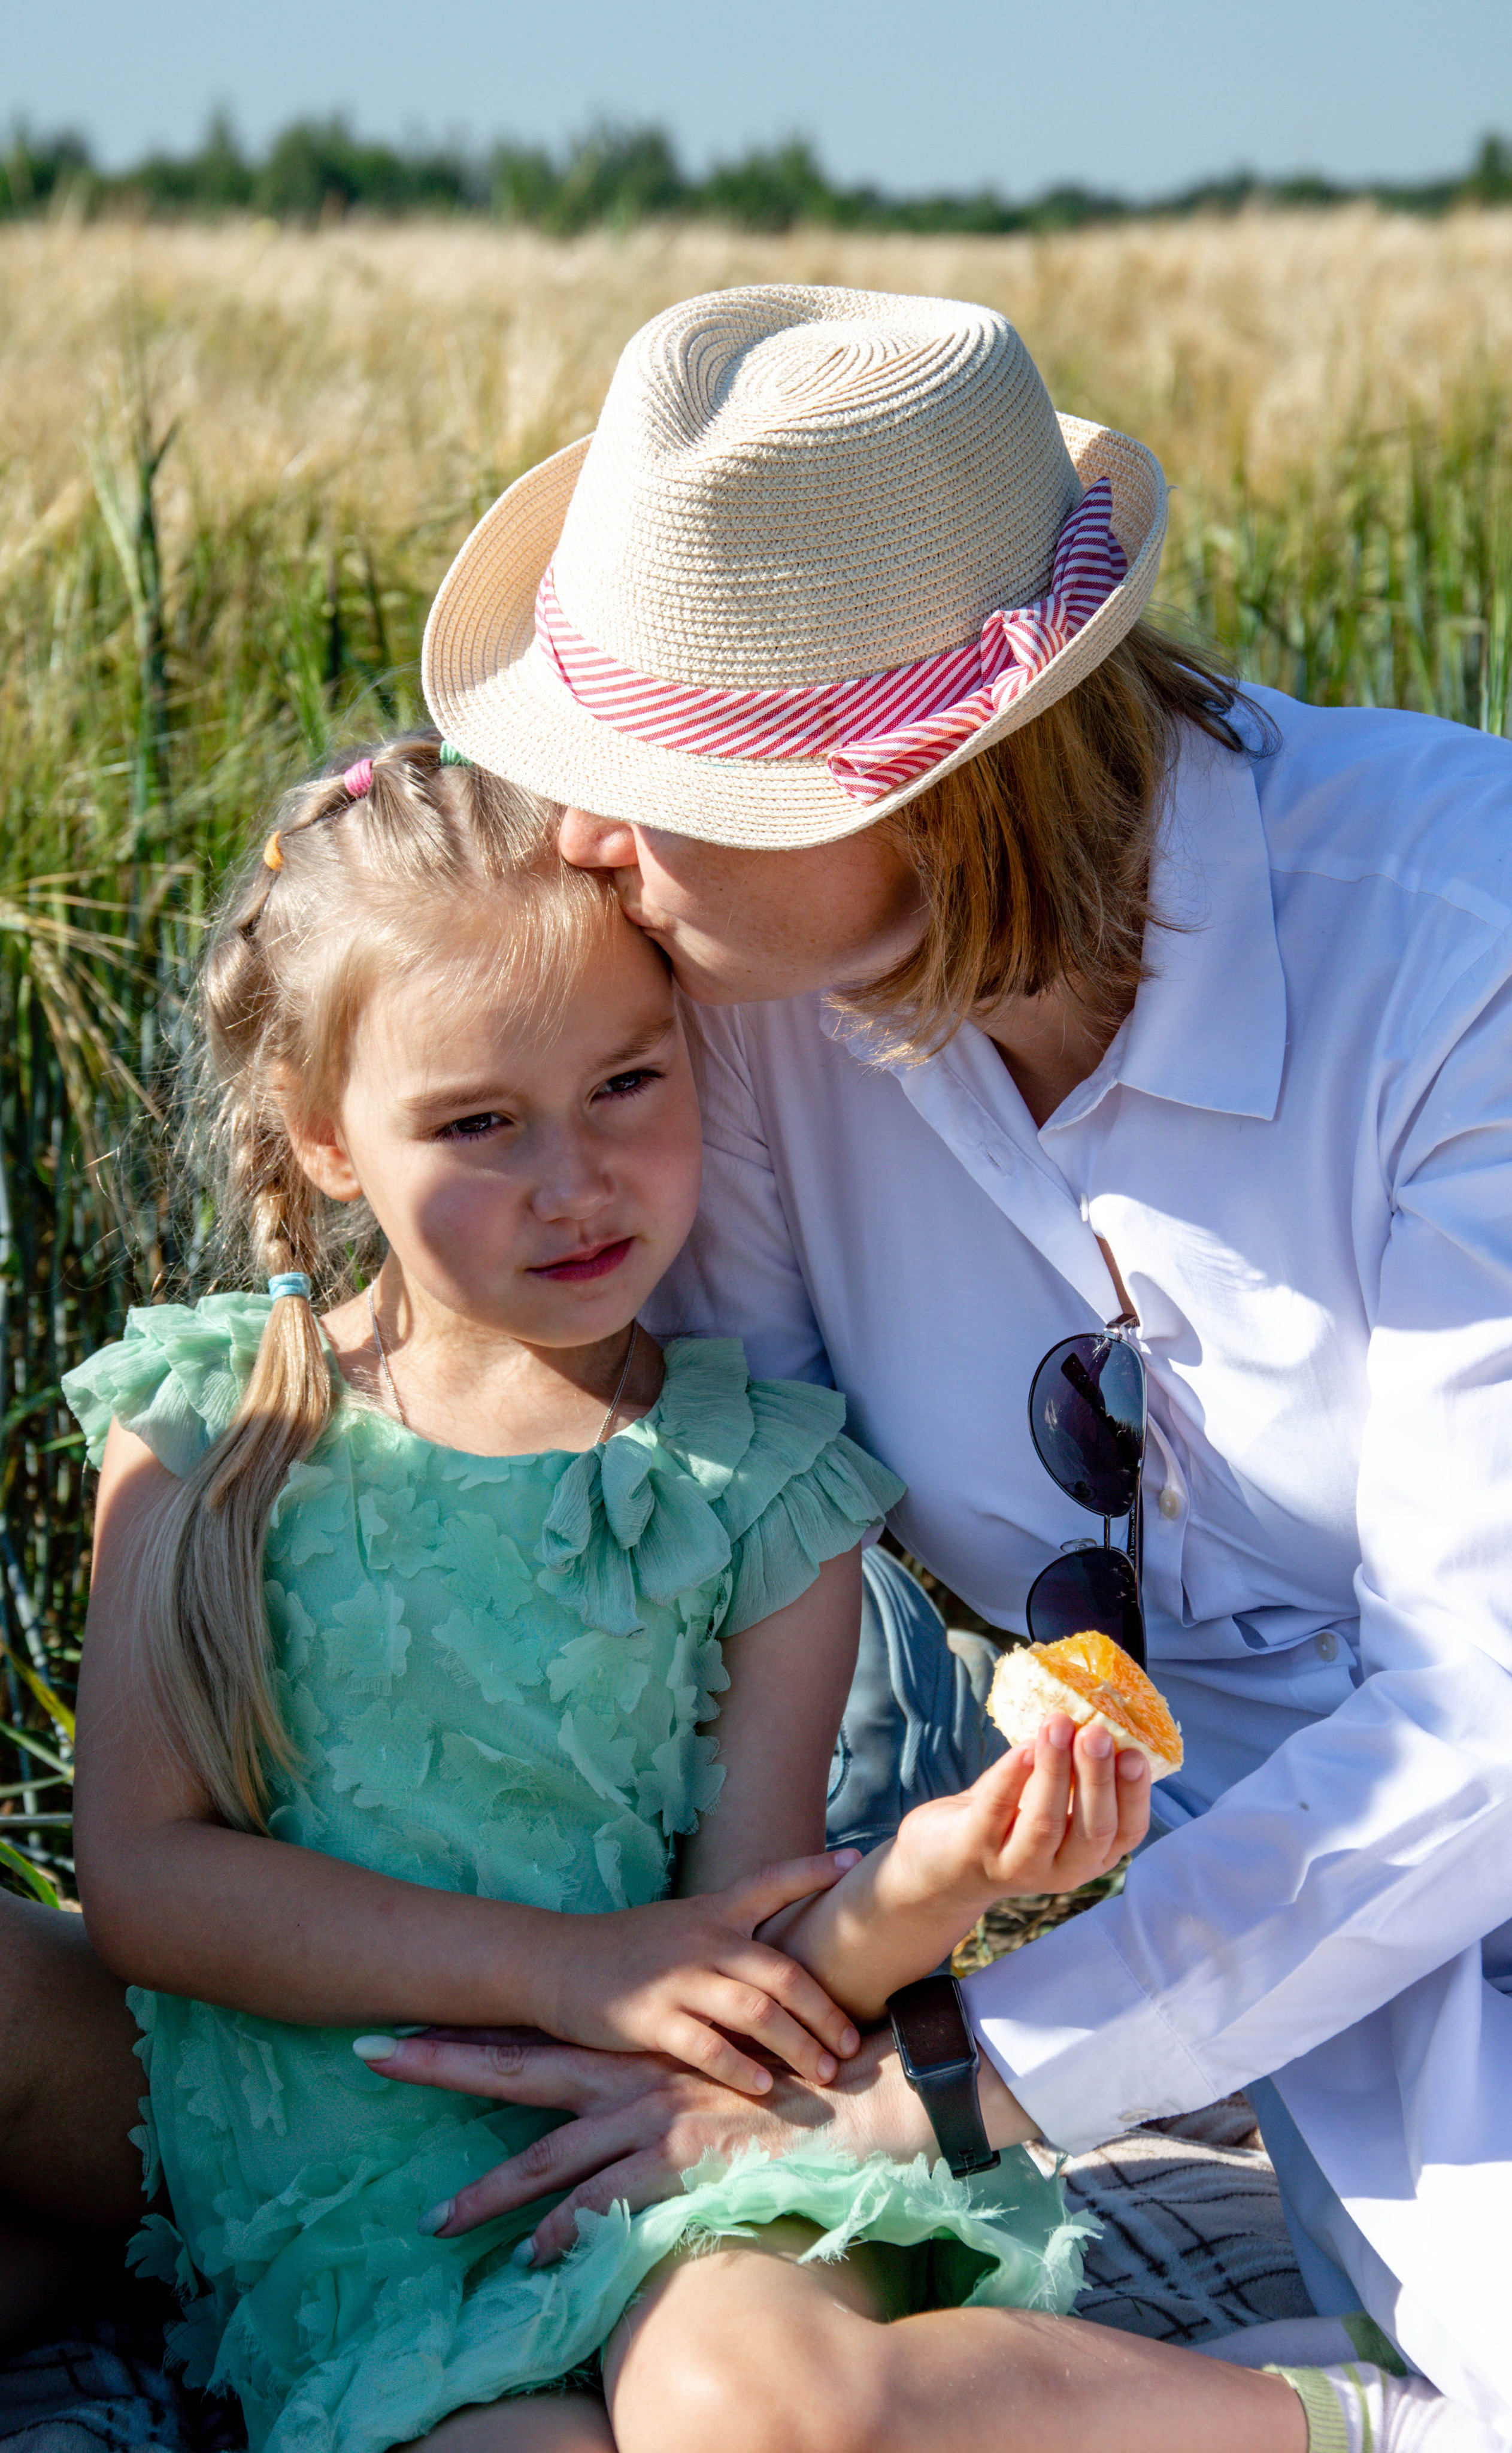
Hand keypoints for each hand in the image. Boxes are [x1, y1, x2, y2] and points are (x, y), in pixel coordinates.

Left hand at [363, 2023, 962, 2261]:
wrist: (863, 2084)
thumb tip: (643, 2084)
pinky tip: (532, 2260)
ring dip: (488, 2191)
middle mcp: (634, 2075)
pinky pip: (609, 2206)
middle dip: (446, 2064)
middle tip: (373, 2053)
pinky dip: (567, 2233)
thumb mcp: (726, 2052)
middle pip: (521, 2071)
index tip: (409, 2026)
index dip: (472, 2031)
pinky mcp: (682, 2160)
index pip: (540, 2035)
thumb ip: (679, 2061)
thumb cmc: (798, 2066)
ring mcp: (655, 2117)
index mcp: (639, 2047)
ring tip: (433, 2220)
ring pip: (550, 2157)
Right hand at [528, 1853, 862, 2093]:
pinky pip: (706, 2046)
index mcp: (713, 1911)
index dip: (812, 1871)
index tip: (854, 1858)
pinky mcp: (650, 2018)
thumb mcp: (682, 1926)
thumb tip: (786, 1974)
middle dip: (824, 2011)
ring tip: (824, 2072)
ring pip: (754, 2011)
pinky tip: (763, 2086)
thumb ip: (730, 1940)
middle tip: (851, 2044)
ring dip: (796, 2045)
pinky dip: (739, 2067)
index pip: (770, 1882)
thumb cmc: (628, 1951)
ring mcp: (677, 1979)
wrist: (556, 1962)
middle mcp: (702, 1940)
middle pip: (781, 1972)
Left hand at [890, 1714, 1148, 1918]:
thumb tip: (1092, 1711)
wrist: (941, 1860)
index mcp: (1091, 1855)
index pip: (1126, 1831)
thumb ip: (1073, 1770)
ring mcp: (1018, 1867)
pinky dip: (1011, 1777)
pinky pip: (996, 1811)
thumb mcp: (1049, 1799)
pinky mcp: (975, 1853)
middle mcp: (1063, 1870)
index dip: (1134, 1795)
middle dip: (1097, 1778)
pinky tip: (1023, 1748)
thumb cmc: (1008, 1818)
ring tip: (1058, 1724)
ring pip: (1045, 1823)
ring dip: (1055, 1770)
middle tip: (1097, 1732)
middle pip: (1092, 1830)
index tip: (1135, 1753)